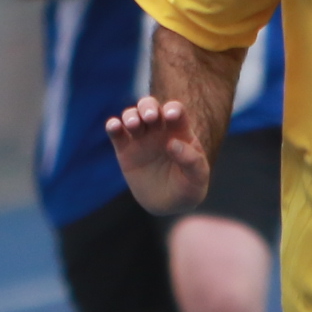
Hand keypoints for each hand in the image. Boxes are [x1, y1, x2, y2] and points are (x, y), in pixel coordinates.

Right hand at [106, 95, 209, 214]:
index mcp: (179, 130)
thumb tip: (172, 143)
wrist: (169, 204)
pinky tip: (114, 126)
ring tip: (134, 125)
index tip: (170, 116)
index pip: (176, 110)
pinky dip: (113, 126)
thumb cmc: (188, 187)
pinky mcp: (125, 150)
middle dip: (148, 107)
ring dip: (131, 115)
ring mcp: (140, 138)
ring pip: (131, 115)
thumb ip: (192, 160)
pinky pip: (116, 132)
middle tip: (150, 118)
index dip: (173, 109)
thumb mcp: (198, 177)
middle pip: (150, 106)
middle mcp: (158, 130)